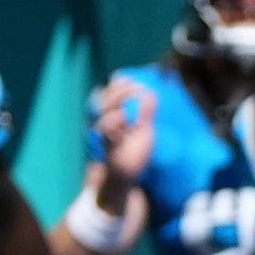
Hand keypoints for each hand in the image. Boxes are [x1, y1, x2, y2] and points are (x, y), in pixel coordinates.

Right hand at [89, 77, 155, 192]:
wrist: (128, 174)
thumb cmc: (134, 151)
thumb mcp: (145, 129)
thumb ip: (146, 112)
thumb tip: (151, 93)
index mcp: (114, 115)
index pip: (111, 94)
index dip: (119, 84)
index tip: (133, 79)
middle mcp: (106, 121)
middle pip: (106, 98)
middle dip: (121, 89)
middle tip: (138, 86)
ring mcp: (105, 132)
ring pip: (103, 110)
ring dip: (118, 100)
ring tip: (136, 97)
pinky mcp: (107, 144)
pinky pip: (105, 129)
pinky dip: (114, 120)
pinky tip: (125, 118)